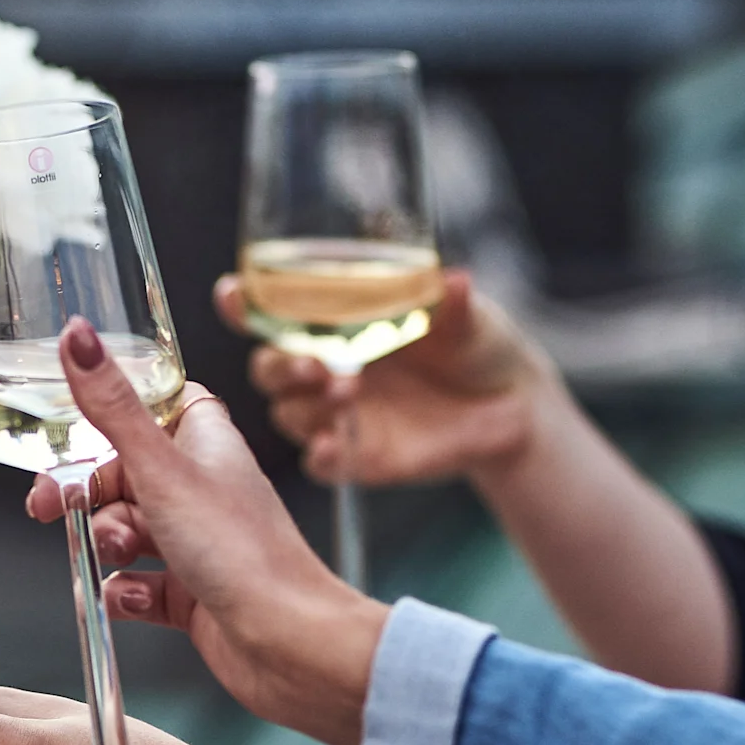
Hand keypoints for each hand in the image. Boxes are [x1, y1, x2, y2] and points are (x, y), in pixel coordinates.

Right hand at [22, 321, 385, 744]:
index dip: (111, 415)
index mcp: (205, 443)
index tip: (72, 427)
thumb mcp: (161, 469)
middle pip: (124, 474)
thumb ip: (112, 407)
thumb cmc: (243, 553)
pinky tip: (132, 598)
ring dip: (107, 543)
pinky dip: (125, 593)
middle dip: (87, 492)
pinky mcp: (190, 595)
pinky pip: (137, 585)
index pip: (153, 408)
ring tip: (119, 555)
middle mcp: (202, 489)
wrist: (288, 643)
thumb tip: (77, 335)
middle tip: (52, 507)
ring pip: (126, 531)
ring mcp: (196, 544)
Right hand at [216, 268, 553, 492]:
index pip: (274, 311)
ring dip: (307, 404)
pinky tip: (331, 445)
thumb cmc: (477, 343)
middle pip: (268, 368)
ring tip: (350, 391)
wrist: (511, 405)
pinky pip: (320, 462)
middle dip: (279, 365)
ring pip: (289, 413)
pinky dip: (319, 455)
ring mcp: (336, 414)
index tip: (233, 295)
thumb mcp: (466, 314)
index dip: (244, 304)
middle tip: (314, 364)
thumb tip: (453, 282)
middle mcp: (325, 367)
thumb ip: (451, 303)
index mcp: (336, 322)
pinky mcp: (356, 456)